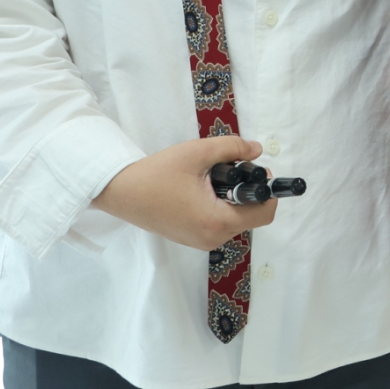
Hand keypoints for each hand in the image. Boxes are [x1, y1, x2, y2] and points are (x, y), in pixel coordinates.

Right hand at [93, 135, 276, 249]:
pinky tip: (204, 188)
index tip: (257, 170)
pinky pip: (218, 223)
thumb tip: (257, 150)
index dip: (268, 191)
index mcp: (217, 222)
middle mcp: (212, 239)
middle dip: (248, 191)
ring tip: (213, 176)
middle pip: (251, 216)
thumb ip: (233, 148)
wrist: (121, 192)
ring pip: (235, 219)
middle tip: (231, 167)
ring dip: (233, 197)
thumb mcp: (198, 153)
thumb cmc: (158, 173)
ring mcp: (201, 242)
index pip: (264, 214)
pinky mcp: (191, 239)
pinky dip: (220, 206)